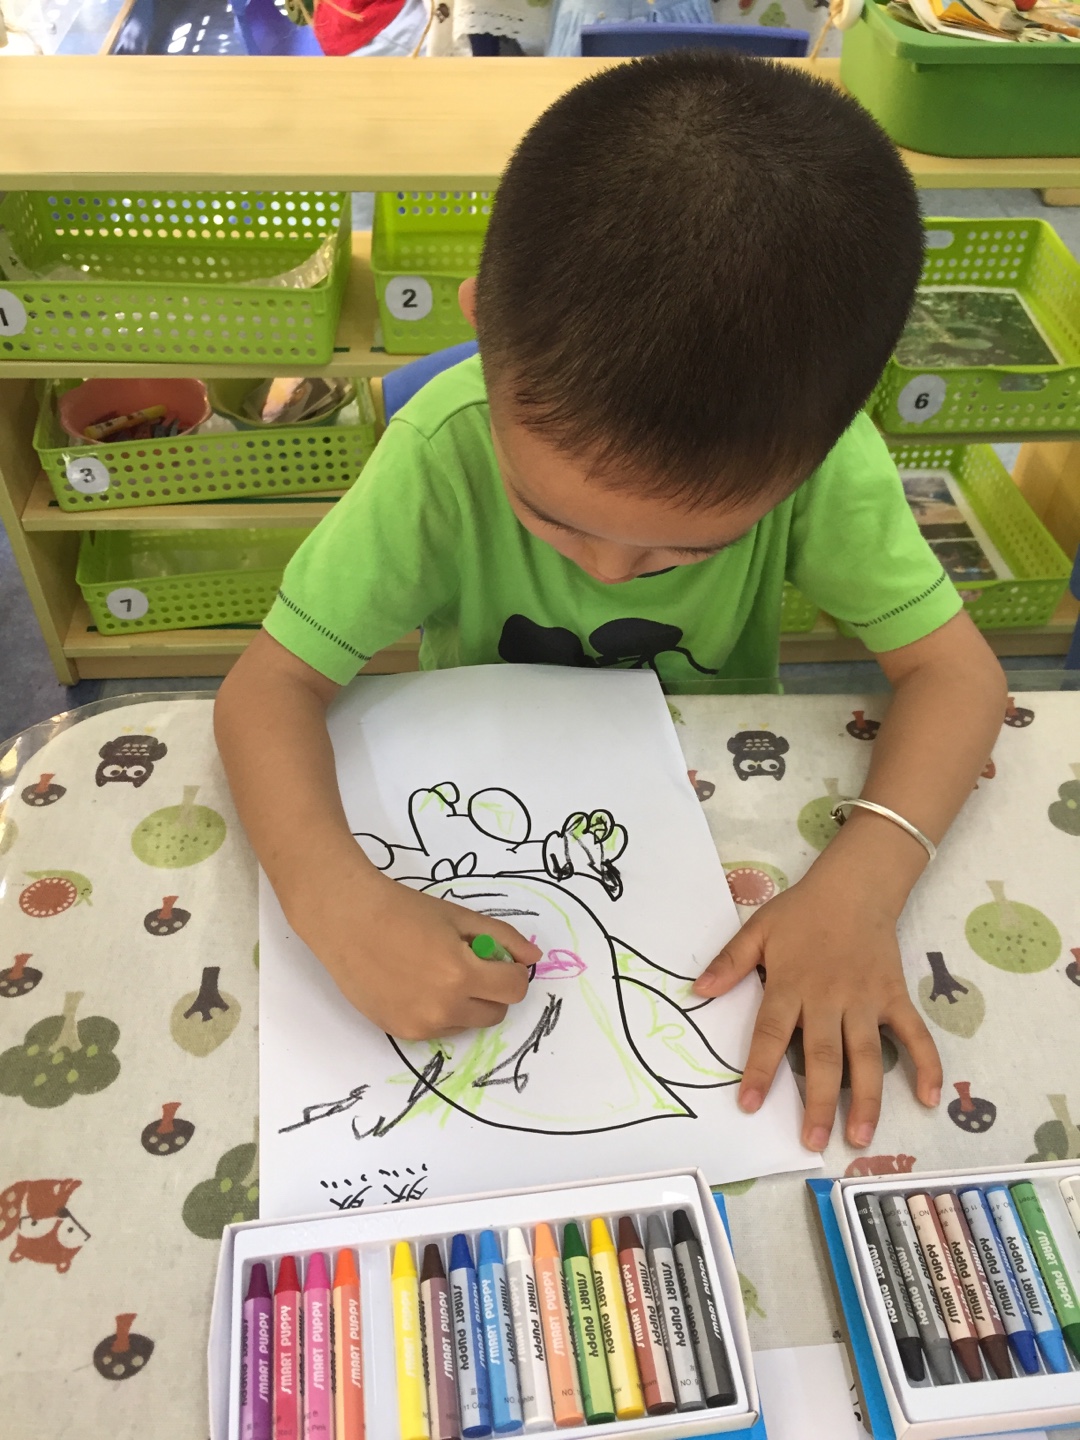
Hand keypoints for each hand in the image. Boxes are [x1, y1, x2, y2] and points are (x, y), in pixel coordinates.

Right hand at [289, 851, 539, 1040]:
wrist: (347, 920)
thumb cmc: (404, 910)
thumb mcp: (459, 916)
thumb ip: (502, 937)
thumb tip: (534, 958)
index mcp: (462, 975)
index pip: (514, 989)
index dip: (513, 972)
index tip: (498, 959)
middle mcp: (443, 1008)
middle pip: (495, 1012)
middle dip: (491, 989)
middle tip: (467, 962)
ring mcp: (419, 1025)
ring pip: (467, 1024)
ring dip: (466, 1003)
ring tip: (436, 972)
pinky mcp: (400, 1032)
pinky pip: (438, 1030)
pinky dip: (439, 1012)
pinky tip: (416, 984)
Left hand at [692, 870, 941, 1151]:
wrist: (855, 885)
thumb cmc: (802, 911)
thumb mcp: (758, 929)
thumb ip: (730, 963)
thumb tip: (698, 991)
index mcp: (792, 985)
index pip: (771, 1034)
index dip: (759, 1070)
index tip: (748, 1104)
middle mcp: (830, 998)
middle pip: (824, 1057)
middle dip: (819, 1102)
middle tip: (813, 1142)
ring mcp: (867, 1000)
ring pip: (868, 1057)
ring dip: (867, 1099)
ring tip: (861, 1138)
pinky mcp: (895, 997)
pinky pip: (915, 1034)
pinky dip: (927, 1065)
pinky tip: (929, 1098)